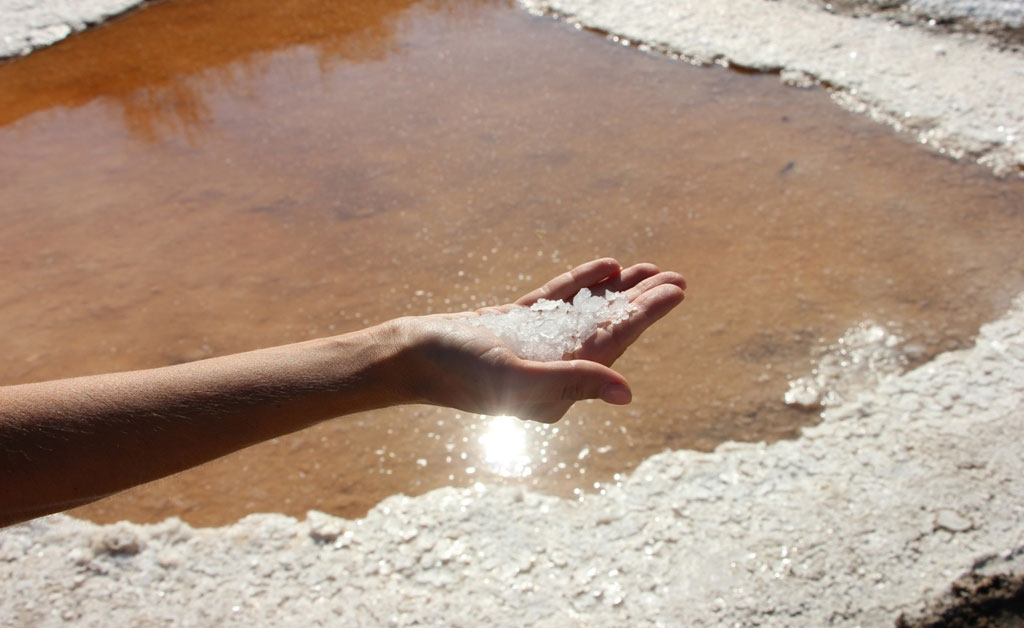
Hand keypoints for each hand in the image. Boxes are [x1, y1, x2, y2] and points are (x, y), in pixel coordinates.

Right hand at [398, 258, 685, 421]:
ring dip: (617, 293)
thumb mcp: (517, 376)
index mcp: (558, 385)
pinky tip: (604, 268)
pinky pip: (557, 303)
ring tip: (648, 270)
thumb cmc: (457, 372)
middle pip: (606, 329)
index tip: (675, 291)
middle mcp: (552, 368)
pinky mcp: (514, 327)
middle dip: (640, 304)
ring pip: (586, 314)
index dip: (646, 317)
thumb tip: (626, 392)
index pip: (613, 346)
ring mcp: (533, 345)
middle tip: (674, 277)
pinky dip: (580, 285)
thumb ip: (571, 382)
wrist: (407, 356)